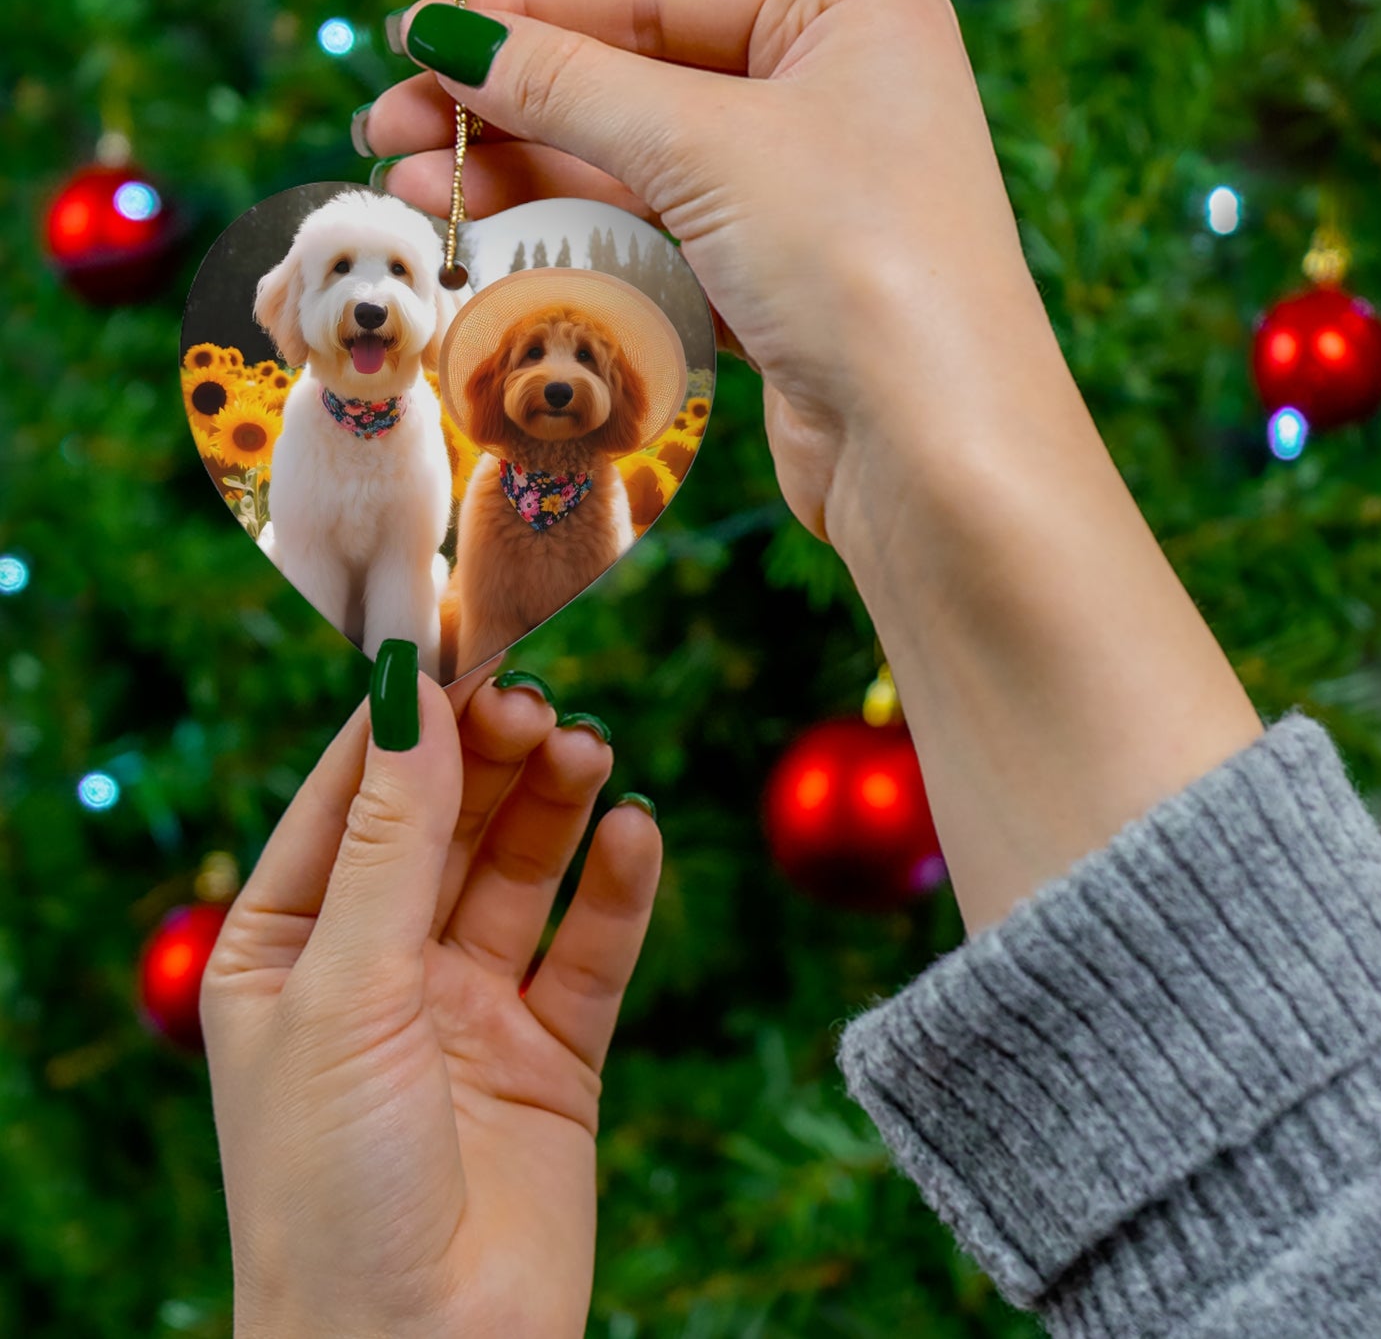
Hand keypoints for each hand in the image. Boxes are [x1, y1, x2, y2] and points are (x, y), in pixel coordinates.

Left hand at [201, 659, 660, 1337]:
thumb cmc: (330, 1188)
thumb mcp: (344, 990)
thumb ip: (389, 841)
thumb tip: (408, 696)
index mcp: (289, 948)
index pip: (349, 799)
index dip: (405, 724)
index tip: (462, 648)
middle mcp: (380, 968)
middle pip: (446, 824)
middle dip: (491, 759)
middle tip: (541, 704)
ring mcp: (469, 1009)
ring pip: (522, 873)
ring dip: (556, 806)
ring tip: (591, 753)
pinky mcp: (553, 1054)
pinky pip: (590, 951)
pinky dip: (617, 889)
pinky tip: (636, 833)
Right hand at [362, 0, 1045, 546]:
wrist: (936, 452)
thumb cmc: (858, 263)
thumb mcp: (706, 144)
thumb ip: (571, 84)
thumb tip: (451, 34)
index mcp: (846, 16)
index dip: (525, 14)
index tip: (416, 36)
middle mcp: (833, 97)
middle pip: (636, 84)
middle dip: (509, 111)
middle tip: (390, 133)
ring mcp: (807, 198)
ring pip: (640, 173)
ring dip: (529, 183)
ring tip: (416, 196)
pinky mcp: (781, 289)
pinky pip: (662, 245)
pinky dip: (583, 245)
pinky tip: (498, 248)